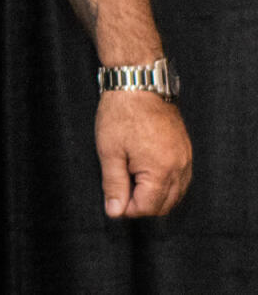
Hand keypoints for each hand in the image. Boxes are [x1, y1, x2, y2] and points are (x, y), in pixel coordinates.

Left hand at [95, 90, 191, 216]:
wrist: (138, 84)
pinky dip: (166, 184)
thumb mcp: (109, 152)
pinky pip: (181, 178)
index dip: (128, 209)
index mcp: (161, 170)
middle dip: (142, 205)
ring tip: (130, 182)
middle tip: (120, 193)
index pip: (148, 207)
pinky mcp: (186, 150)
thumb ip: (114, 184)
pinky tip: (147, 176)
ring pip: (176, 193)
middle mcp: (180, 167)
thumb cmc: (121, 115)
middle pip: (165, 204)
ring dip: (155, 196)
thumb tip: (115, 212)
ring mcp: (186, 158)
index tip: (113, 200)